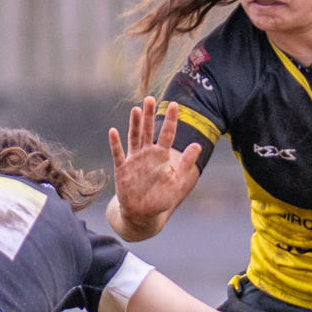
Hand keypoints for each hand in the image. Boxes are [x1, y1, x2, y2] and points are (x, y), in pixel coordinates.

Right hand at [107, 97, 202, 236]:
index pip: (167, 134)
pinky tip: (113, 131)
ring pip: (134, 137)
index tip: (176, 105)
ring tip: (136, 109)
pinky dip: (116, 144)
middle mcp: (147, 154)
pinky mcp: (122, 169)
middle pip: (148, 130)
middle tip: (150, 98)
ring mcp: (134, 160)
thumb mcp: (177, 182)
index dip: (171, 120)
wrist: (143, 213)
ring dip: (135, 124)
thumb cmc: (161, 198)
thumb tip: (198, 145)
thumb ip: (186, 163)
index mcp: (162, 156)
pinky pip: (118, 154)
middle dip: (149, 115)